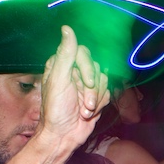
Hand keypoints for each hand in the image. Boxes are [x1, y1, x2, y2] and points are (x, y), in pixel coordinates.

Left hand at [39, 25, 109, 149]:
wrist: (64, 136)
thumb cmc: (56, 110)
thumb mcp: (58, 80)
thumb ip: (65, 54)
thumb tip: (67, 28)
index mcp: (61, 64)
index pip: (83, 52)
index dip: (87, 68)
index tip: (86, 82)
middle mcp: (74, 71)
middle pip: (96, 67)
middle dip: (92, 88)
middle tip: (83, 103)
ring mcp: (85, 84)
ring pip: (104, 80)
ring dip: (96, 98)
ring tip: (84, 111)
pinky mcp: (95, 95)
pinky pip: (107, 92)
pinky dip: (100, 104)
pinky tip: (88, 112)